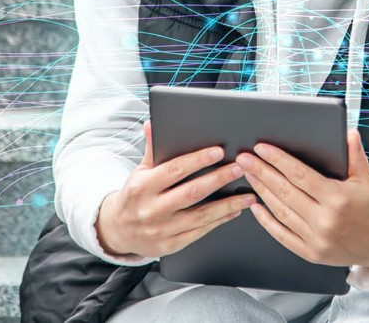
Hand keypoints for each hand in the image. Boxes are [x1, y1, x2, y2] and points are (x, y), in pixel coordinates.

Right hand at [94, 119, 257, 257]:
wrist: (119, 230)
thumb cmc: (134, 195)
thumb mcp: (139, 171)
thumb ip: (151, 149)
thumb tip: (152, 123)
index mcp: (143, 187)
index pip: (174, 170)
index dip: (197, 160)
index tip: (219, 151)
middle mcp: (152, 210)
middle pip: (191, 193)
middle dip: (218, 179)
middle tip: (239, 168)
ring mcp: (162, 230)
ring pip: (200, 216)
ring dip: (227, 205)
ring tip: (249, 194)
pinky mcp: (171, 245)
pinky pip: (200, 232)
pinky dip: (219, 221)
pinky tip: (234, 211)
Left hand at [235, 129, 368, 269]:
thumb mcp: (367, 178)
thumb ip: (355, 154)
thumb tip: (348, 132)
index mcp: (337, 198)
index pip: (299, 175)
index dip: (278, 160)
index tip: (261, 148)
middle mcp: (324, 221)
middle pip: (285, 192)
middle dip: (261, 172)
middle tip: (244, 158)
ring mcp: (316, 239)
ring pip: (281, 211)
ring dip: (261, 191)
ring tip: (248, 174)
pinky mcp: (311, 253)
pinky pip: (283, 235)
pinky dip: (266, 221)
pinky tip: (255, 207)